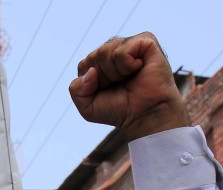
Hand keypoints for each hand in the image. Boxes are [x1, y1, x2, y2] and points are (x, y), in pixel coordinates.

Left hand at [69, 33, 188, 139]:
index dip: (92, 83)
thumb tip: (91, 71)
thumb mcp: (87, 106)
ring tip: (130, 77)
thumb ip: (76, 89)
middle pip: (93, 57)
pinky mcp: (146, 41)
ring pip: (105, 52)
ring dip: (115, 72)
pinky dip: (126, 64)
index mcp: (100, 62)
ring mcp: (130, 44)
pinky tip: (138, 68)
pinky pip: (122, 50)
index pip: (84, 65)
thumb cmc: (119, 109)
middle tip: (121, 85)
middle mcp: (114, 50)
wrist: (145, 114)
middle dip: (104, 78)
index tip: (108, 91)